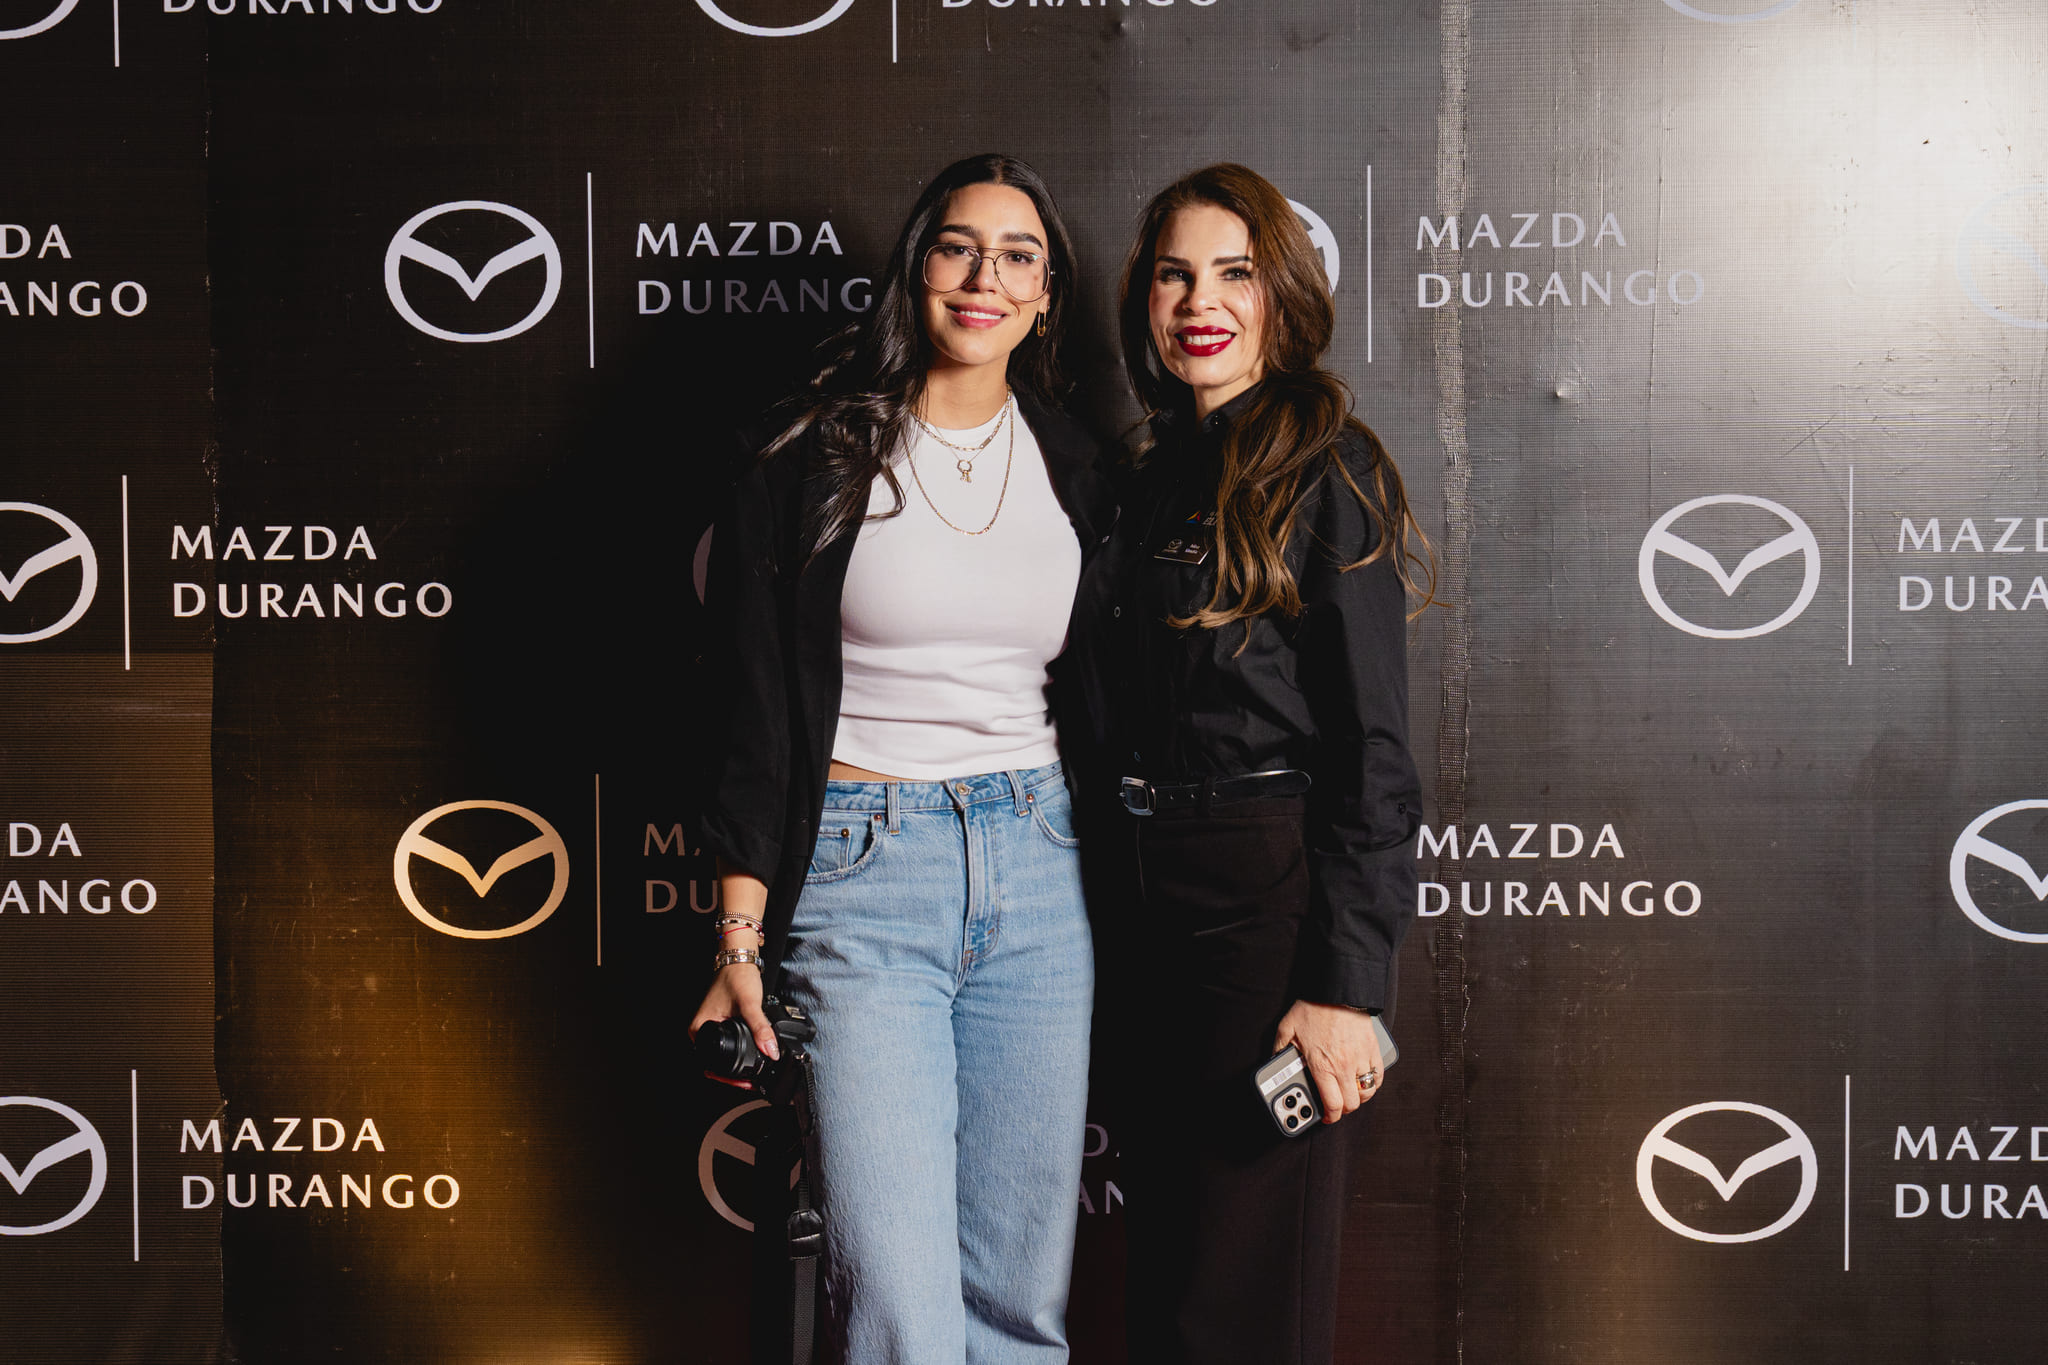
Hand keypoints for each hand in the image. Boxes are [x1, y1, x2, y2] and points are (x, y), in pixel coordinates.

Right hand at [690, 964, 777, 1087]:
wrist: (739, 958)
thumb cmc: (736, 976)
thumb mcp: (750, 1004)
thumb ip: (761, 1028)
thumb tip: (771, 1051)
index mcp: (700, 1030)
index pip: (712, 1065)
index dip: (729, 1078)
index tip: (745, 1082)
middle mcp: (702, 1031)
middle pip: (717, 1064)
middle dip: (735, 1075)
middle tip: (753, 1081)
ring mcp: (711, 1027)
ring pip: (724, 1055)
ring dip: (739, 1064)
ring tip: (755, 1070)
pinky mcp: (721, 1024)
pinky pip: (730, 1044)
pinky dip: (741, 1051)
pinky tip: (753, 1054)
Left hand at [1273, 1001, 1383, 1123]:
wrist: (1337, 989)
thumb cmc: (1313, 1007)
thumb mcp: (1287, 1029)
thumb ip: (1279, 1049)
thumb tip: (1274, 1062)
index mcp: (1322, 1066)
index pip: (1332, 1104)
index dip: (1331, 1117)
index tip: (1327, 1117)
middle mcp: (1343, 1066)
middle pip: (1351, 1103)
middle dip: (1344, 1109)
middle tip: (1337, 1106)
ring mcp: (1360, 1058)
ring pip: (1367, 1091)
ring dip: (1359, 1097)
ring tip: (1350, 1094)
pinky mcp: (1372, 1048)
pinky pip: (1378, 1075)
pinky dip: (1373, 1082)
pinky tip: (1365, 1080)